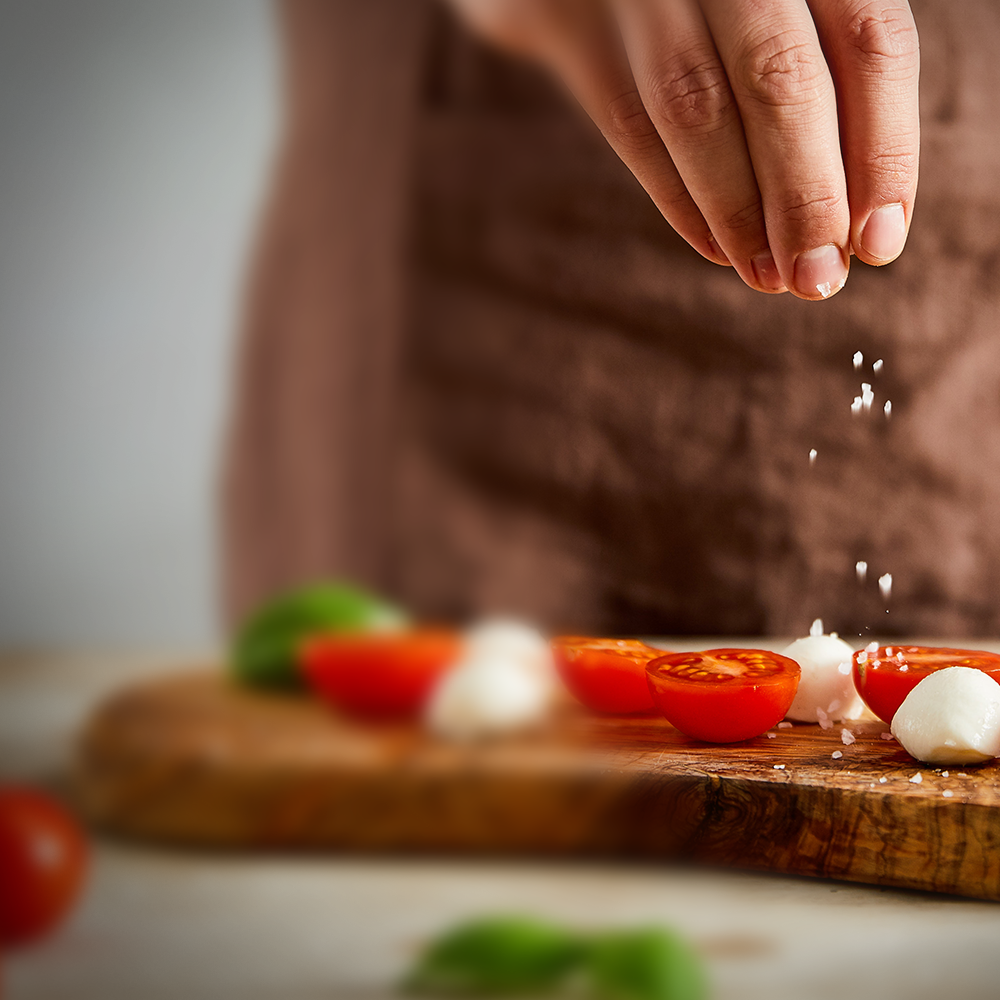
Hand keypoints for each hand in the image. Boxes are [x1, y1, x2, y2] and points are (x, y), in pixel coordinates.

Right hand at [446, 0, 918, 299]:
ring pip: (695, 108)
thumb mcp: (783, 7)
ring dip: (738, 212)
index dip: (882, 151)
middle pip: (779, 80)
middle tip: (816, 279)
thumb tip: (859, 221)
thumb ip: (826, 78)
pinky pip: (629, 126)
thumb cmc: (717, 4)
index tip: (878, 242)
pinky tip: (718, 248)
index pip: (868, 43)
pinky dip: (680, 200)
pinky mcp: (572, 27)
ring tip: (768, 276)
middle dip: (805, 197)